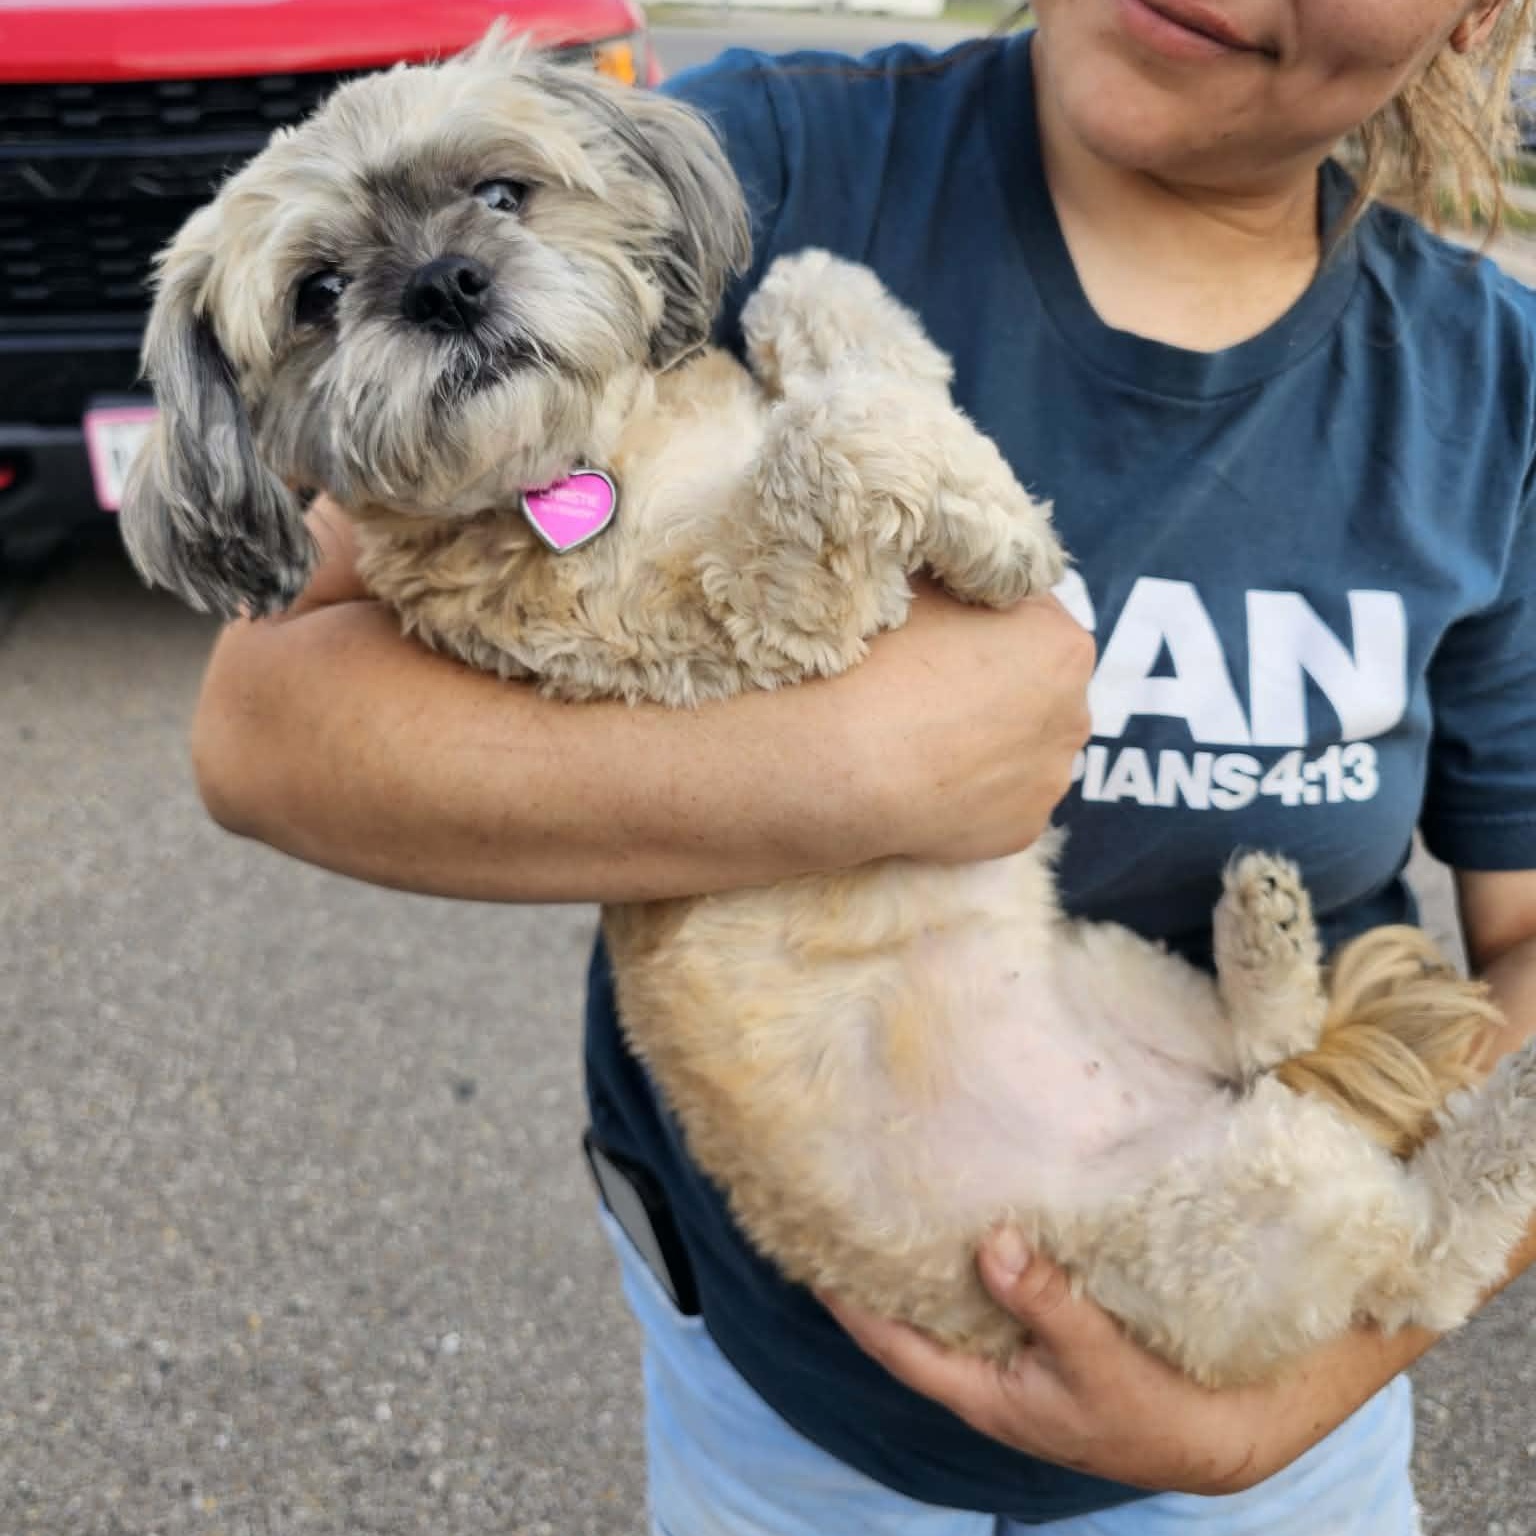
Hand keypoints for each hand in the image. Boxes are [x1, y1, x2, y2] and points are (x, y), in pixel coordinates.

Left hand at [822, 1232, 1397, 1497]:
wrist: (1220, 1437)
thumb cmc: (1153, 1413)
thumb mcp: (1098, 1360)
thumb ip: (1046, 1303)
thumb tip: (991, 1245)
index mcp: (984, 1392)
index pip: (895, 1344)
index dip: (852, 1305)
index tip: (814, 1256)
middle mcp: (988, 1379)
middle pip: (915, 1323)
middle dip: (881, 1276)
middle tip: (848, 1212)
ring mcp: (1015, 1365)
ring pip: (953, 1311)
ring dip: (927, 1267)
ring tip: (898, 1205)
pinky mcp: (1045, 1348)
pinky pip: (993, 1303)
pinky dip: (975, 1268)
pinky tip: (974, 1226)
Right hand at [845, 581, 1094, 863]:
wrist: (845, 765)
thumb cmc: (882, 665)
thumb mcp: (921, 587)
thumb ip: (958, 578)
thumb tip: (956, 572)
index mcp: (1063, 646)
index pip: (1032, 619)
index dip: (986, 621)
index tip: (946, 633)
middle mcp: (1076, 714)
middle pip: (1039, 689)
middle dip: (999, 687)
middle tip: (934, 689)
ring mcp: (1051, 779)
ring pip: (1024, 750)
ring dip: (991, 743)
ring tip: (927, 743)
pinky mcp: (1024, 831)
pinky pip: (1002, 801)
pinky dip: (974, 793)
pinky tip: (929, 785)